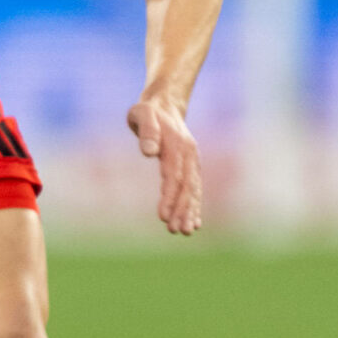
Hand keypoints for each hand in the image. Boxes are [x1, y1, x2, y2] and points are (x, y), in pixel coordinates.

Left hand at [127, 95, 202, 235]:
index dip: (169, 197)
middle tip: (176, 231)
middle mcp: (188, 155)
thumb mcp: (142, 114)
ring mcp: (192, 161)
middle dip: (182, 210)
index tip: (163, 216)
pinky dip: (195, 206)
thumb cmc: (148, 112)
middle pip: (186, 187)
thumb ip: (146, 131)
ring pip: (193, 190)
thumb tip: (149, 151)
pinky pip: (195, 188)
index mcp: (177, 145)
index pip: (173, 176)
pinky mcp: (191, 167)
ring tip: (186, 232)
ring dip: (190, 211)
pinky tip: (194, 223)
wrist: (164, 105)